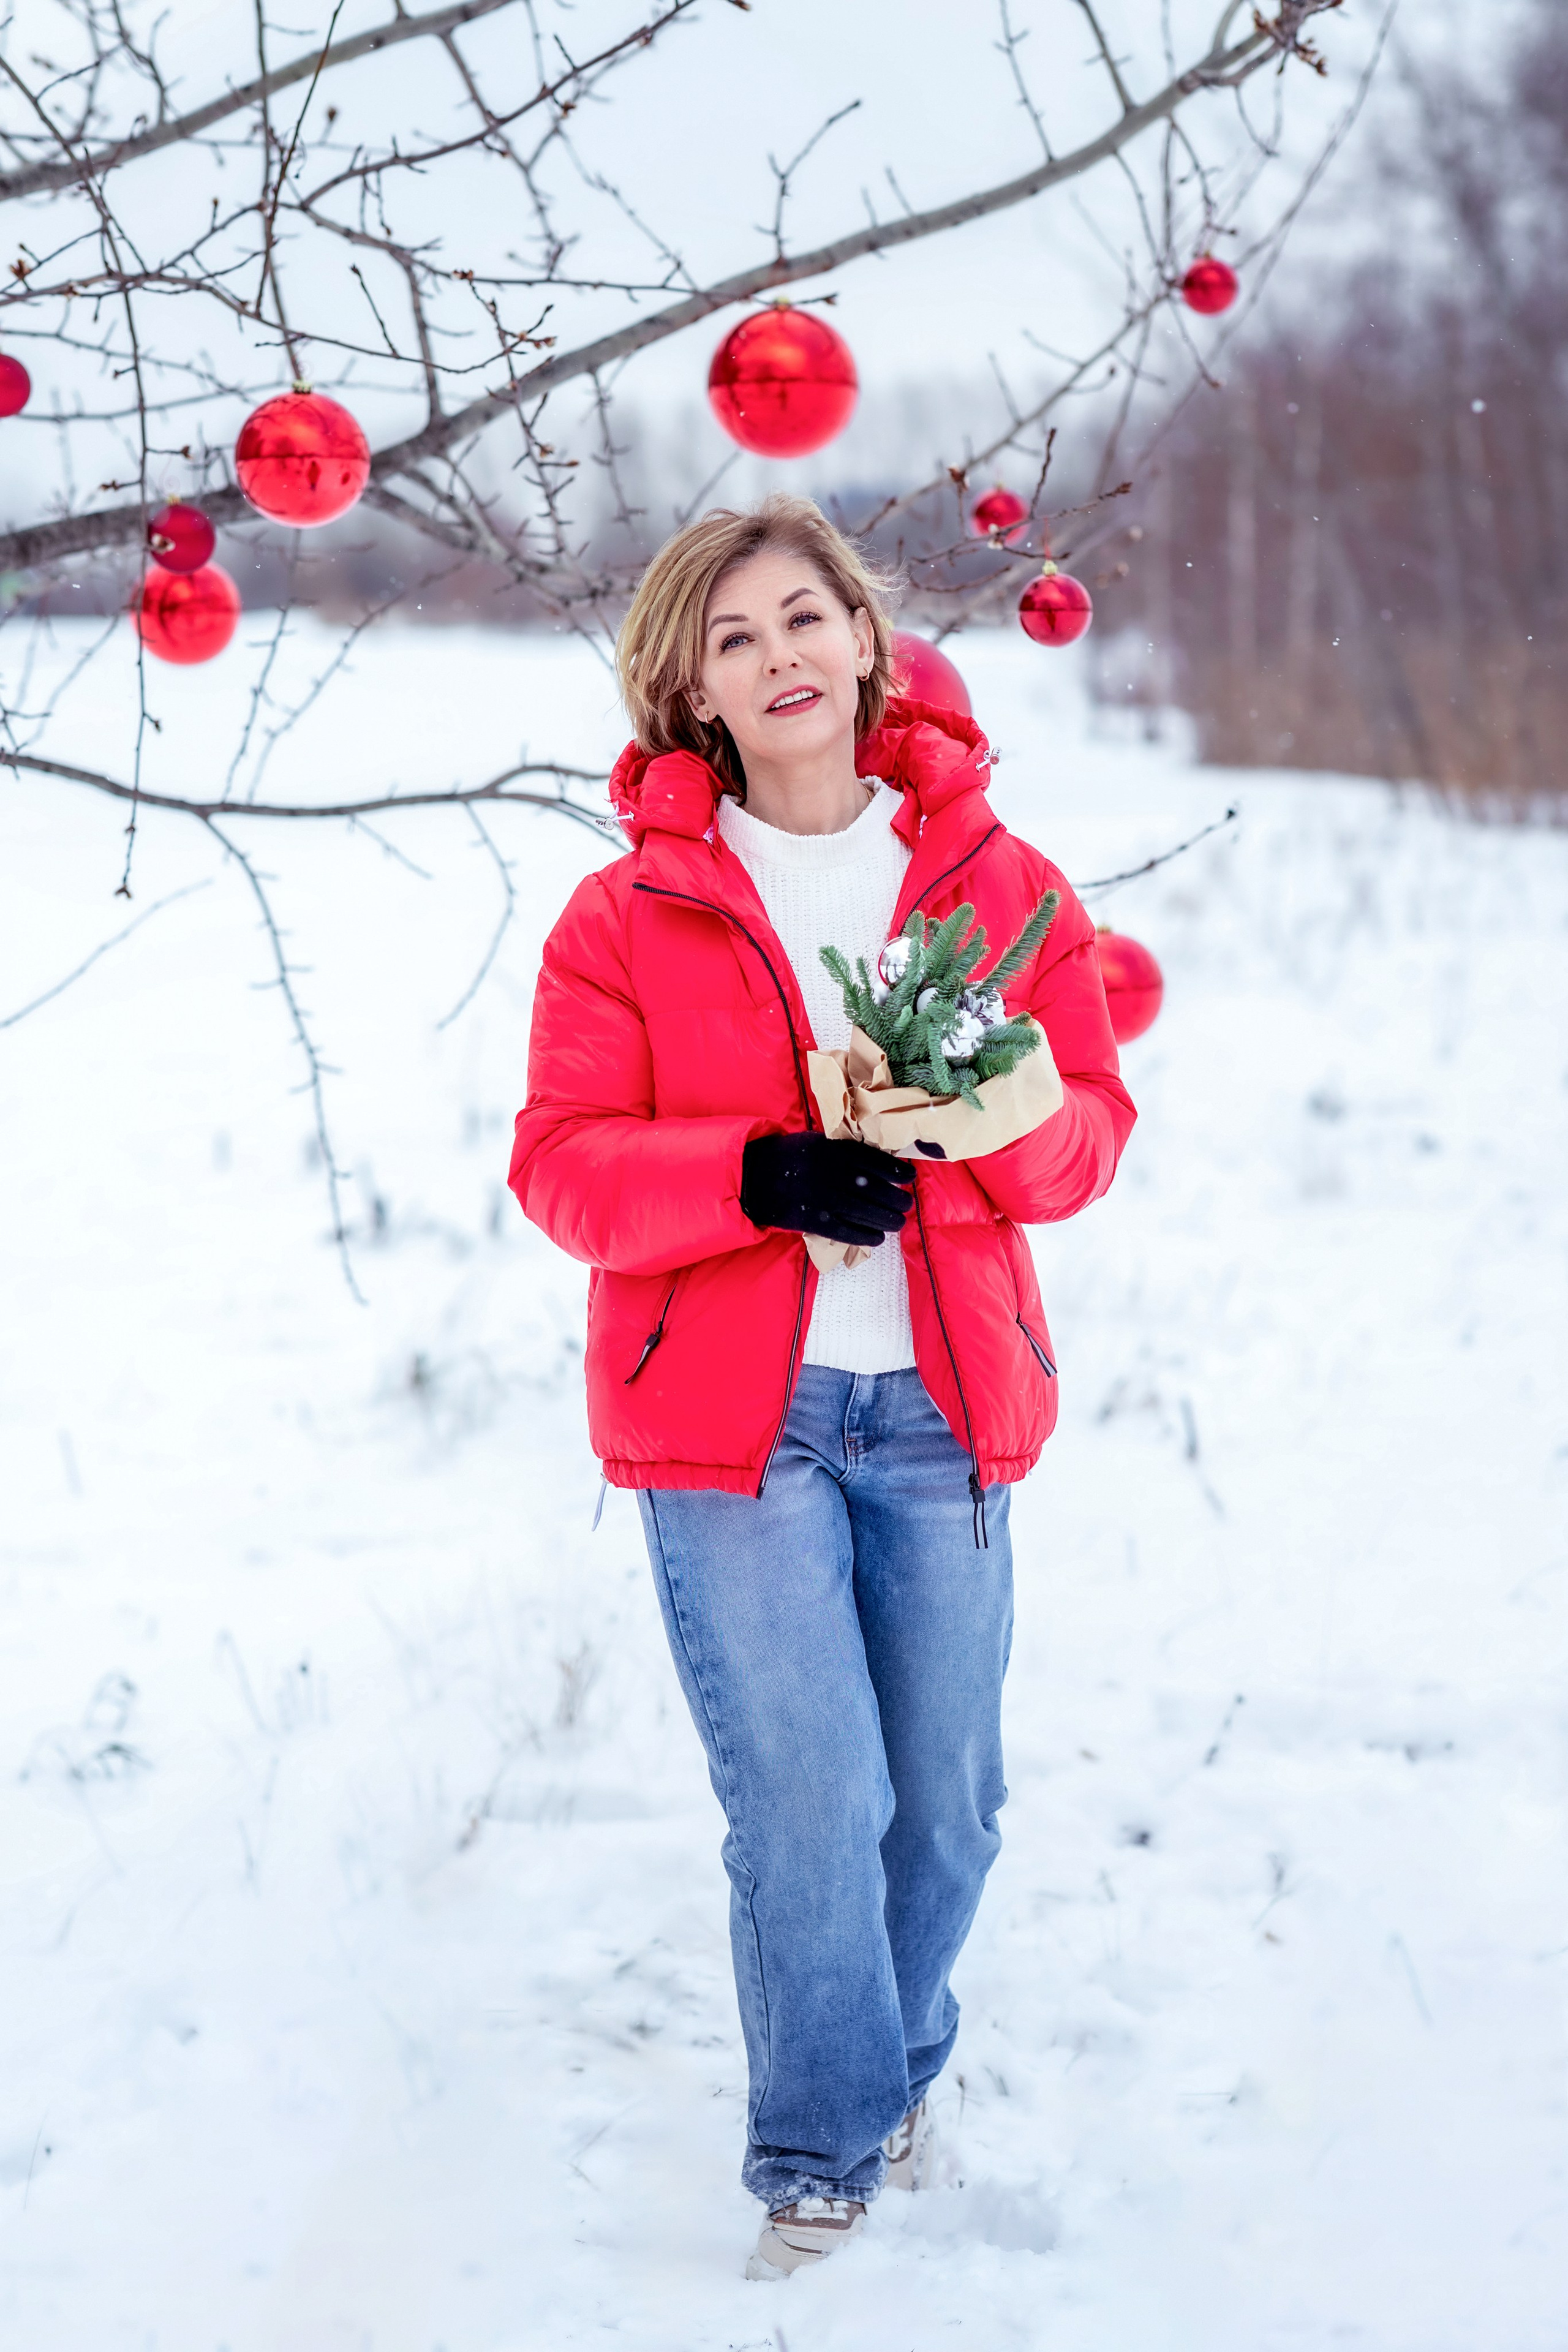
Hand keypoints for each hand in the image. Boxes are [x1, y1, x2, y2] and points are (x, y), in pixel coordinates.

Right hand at [740, 1131, 914, 1248]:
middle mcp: (832, 1173)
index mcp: (833, 1150)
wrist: (753, 1177)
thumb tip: (879, 1164)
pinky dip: (865, 1236)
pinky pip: (846, 1231)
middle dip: (896, 1199)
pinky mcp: (813, 1219)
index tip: (910, 1178)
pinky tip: (877, 1238)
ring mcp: (823, 1197)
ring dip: (887, 1220)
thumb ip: (843, 1151)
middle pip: (875, 1189)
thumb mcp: (816, 1142)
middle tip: (906, 1206)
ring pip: (865, 1212)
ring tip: (898, 1223)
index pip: (875, 1161)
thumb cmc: (788, 1157)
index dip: (897, 1171)